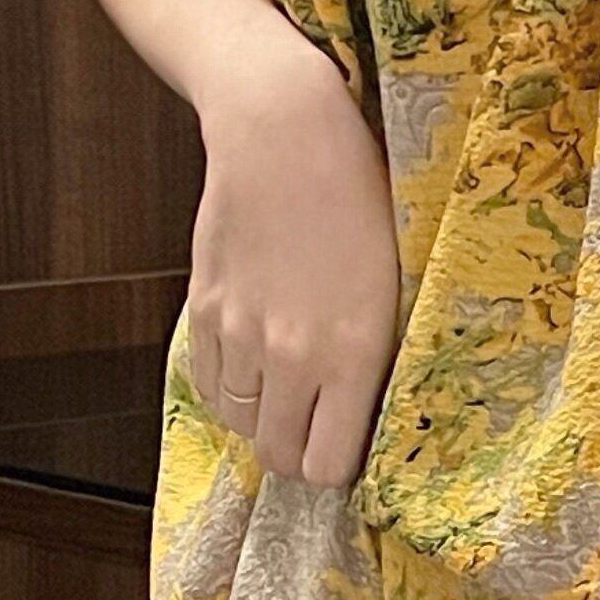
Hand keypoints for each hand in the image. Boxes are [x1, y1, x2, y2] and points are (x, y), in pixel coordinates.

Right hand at [188, 26, 402, 487]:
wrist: (284, 133)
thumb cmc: (358, 197)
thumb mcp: (393, 284)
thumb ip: (374, 358)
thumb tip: (360, 414)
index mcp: (352, 353)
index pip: (328, 463)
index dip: (337, 466)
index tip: (346, 447)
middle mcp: (292, 355)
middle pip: (279, 456)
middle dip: (299, 453)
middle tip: (317, 428)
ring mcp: (241, 334)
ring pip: (241, 424)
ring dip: (264, 418)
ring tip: (288, 387)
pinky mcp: (205, 309)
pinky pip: (209, 385)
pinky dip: (230, 387)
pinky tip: (253, 361)